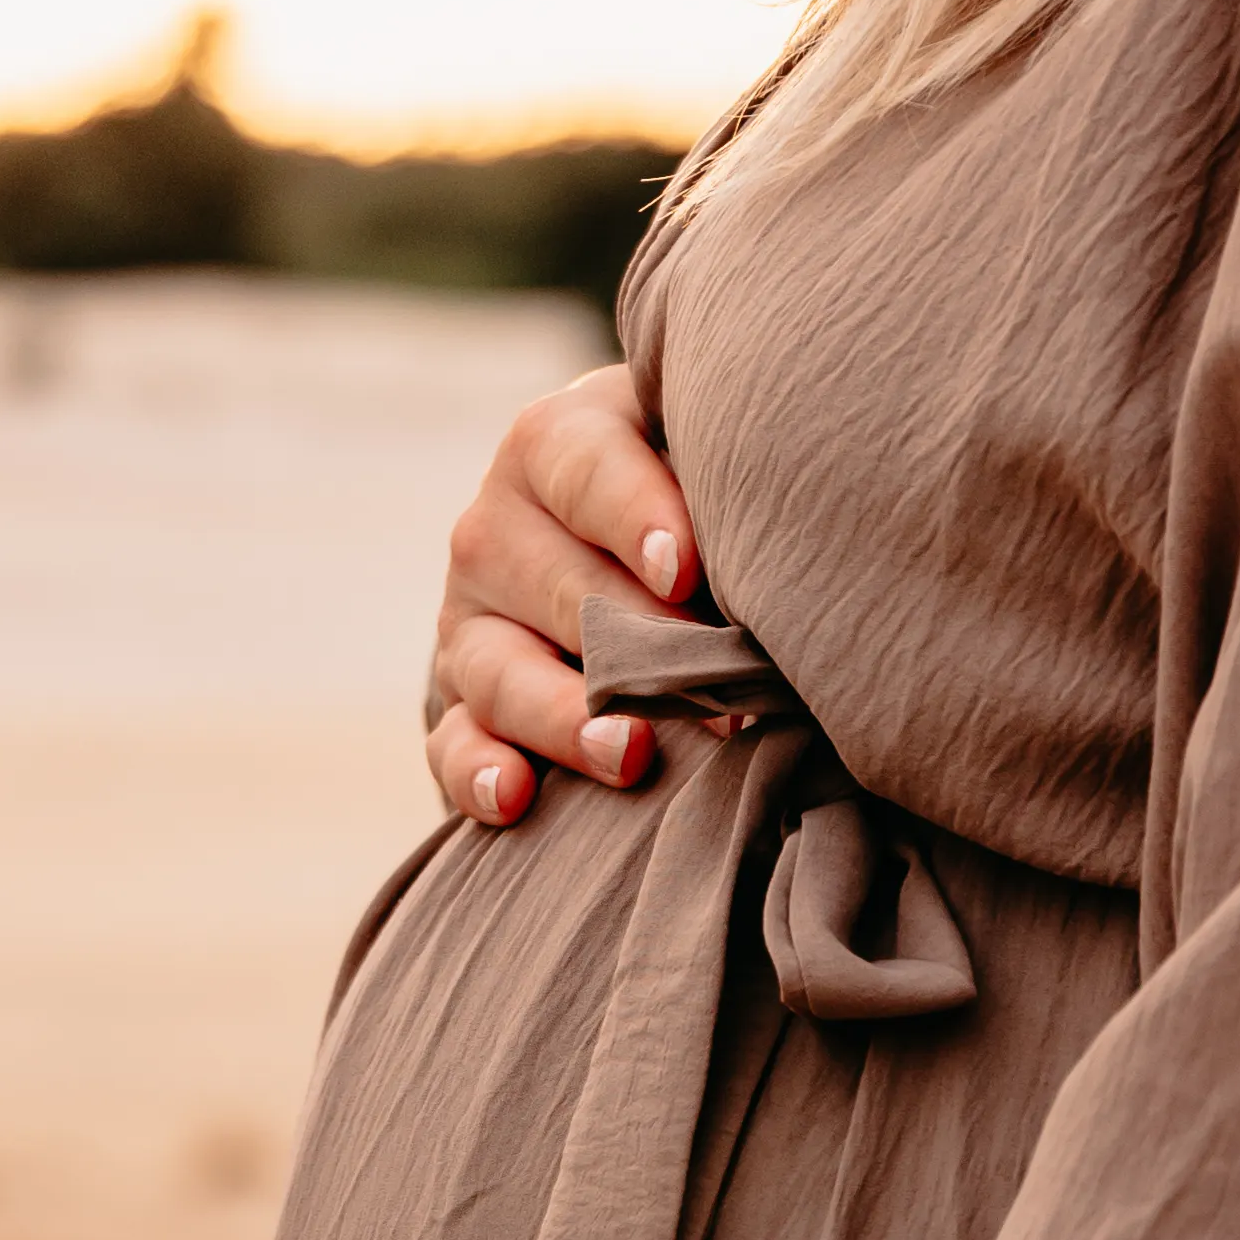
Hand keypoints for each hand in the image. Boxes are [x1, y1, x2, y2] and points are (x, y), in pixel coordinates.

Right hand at [427, 366, 699, 828]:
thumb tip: (787, 543)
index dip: (635, 519)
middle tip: (714, 688)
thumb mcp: (700, 456)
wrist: (614, 548)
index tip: (685, 571)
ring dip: (564, 716)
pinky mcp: (460, 704)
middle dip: (636, 643)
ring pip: (500, 671)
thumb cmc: (689, 494)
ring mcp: (469, 622)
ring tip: (632, 752)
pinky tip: (518, 794)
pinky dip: (479, 772)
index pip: (584, 471)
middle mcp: (495, 530)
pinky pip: (451, 745)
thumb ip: (725, 477)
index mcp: (552, 445)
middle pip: (557, 585)